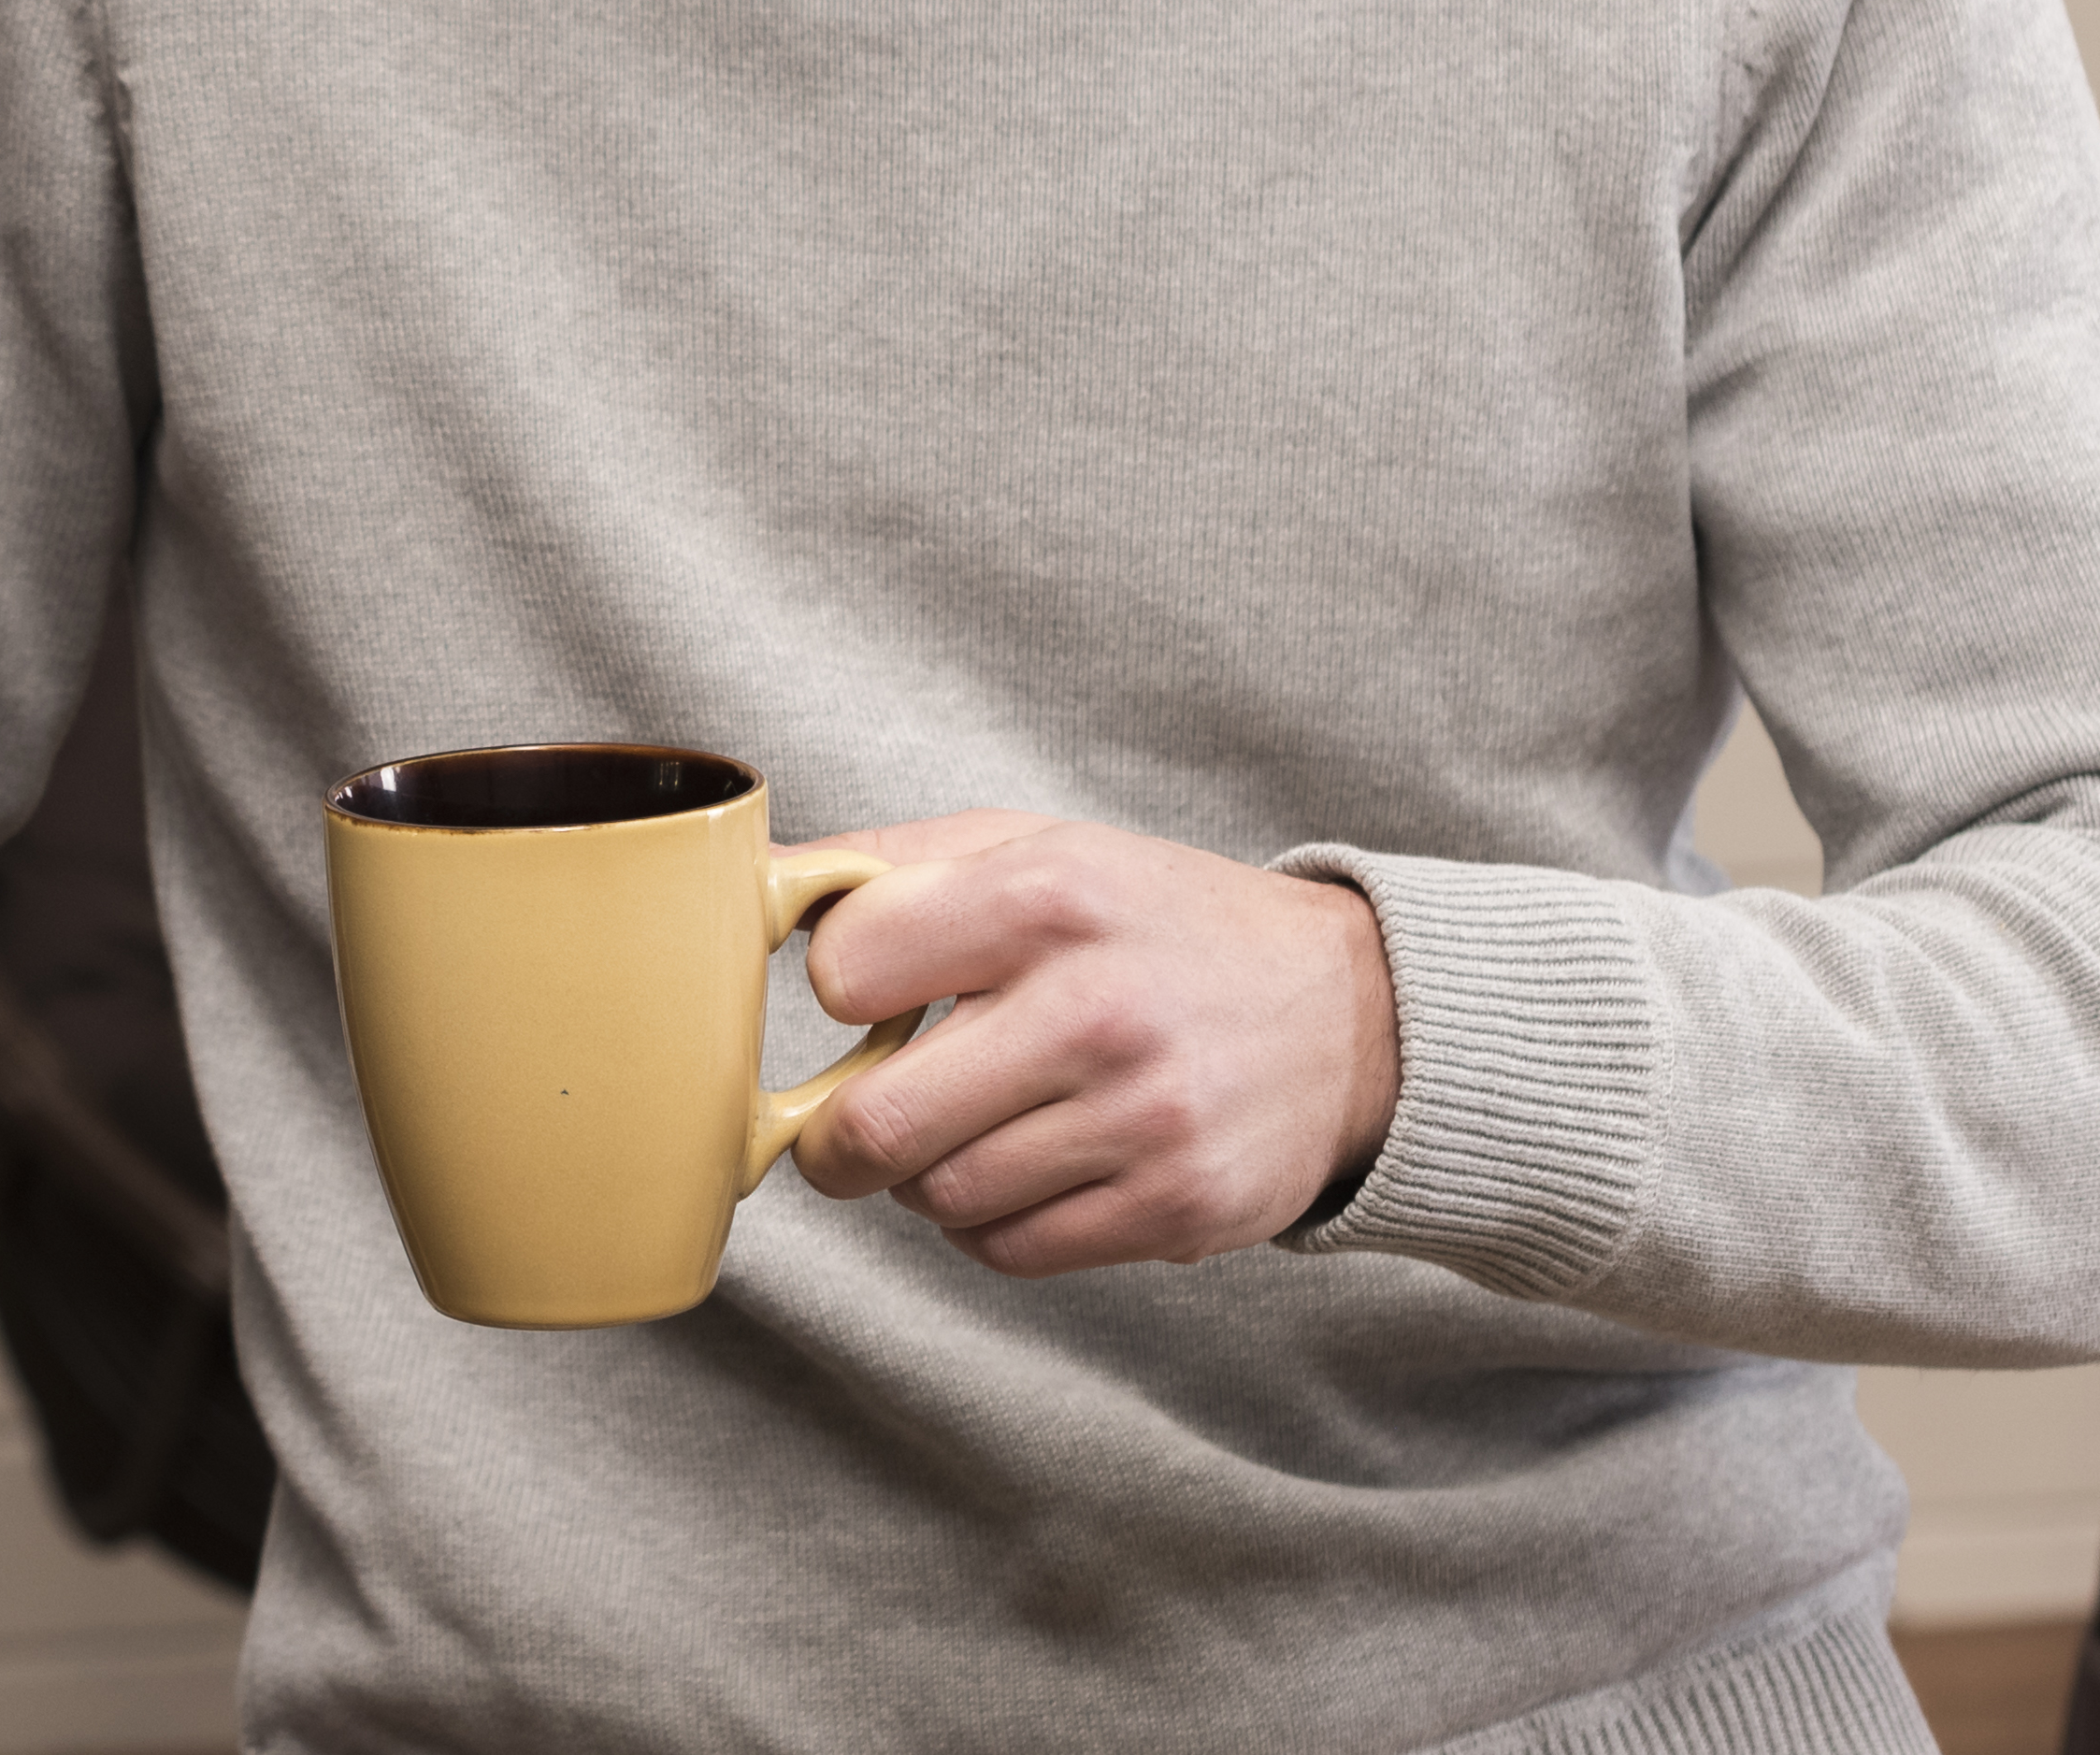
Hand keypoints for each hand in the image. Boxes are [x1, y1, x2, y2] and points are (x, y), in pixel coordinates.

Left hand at [785, 813, 1401, 1276]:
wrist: (1351, 1014)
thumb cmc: (1156, 922)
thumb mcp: (1036, 846)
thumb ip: (887, 865)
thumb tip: (748, 889)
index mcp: (1046, 896)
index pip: (843, 969)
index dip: (838, 986)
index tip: (868, 991)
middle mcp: (1096, 1010)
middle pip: (877, 1126)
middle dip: (833, 1138)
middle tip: (845, 1127)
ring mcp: (1144, 1119)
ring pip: (939, 1198)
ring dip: (923, 1178)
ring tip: (969, 1129)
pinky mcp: (1179, 1208)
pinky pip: (1010, 1252)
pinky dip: (989, 1225)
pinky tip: (1027, 1170)